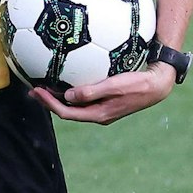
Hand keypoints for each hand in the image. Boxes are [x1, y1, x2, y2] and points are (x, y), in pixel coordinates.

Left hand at [30, 61, 175, 124]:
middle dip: (49, 101)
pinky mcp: (107, 100)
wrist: (159, 84)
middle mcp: (98, 114)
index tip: (37, 91)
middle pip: (68, 111)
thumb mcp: (115, 86)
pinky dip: (73, 91)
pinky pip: (85, 97)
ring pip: (75, 105)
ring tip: (45, 85)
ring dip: (59, 96)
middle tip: (34, 89)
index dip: (49, 103)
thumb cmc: (139, 83)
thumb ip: (92, 91)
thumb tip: (68, 96)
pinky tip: (68, 78)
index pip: (67, 113)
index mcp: (99, 114)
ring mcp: (103, 108)